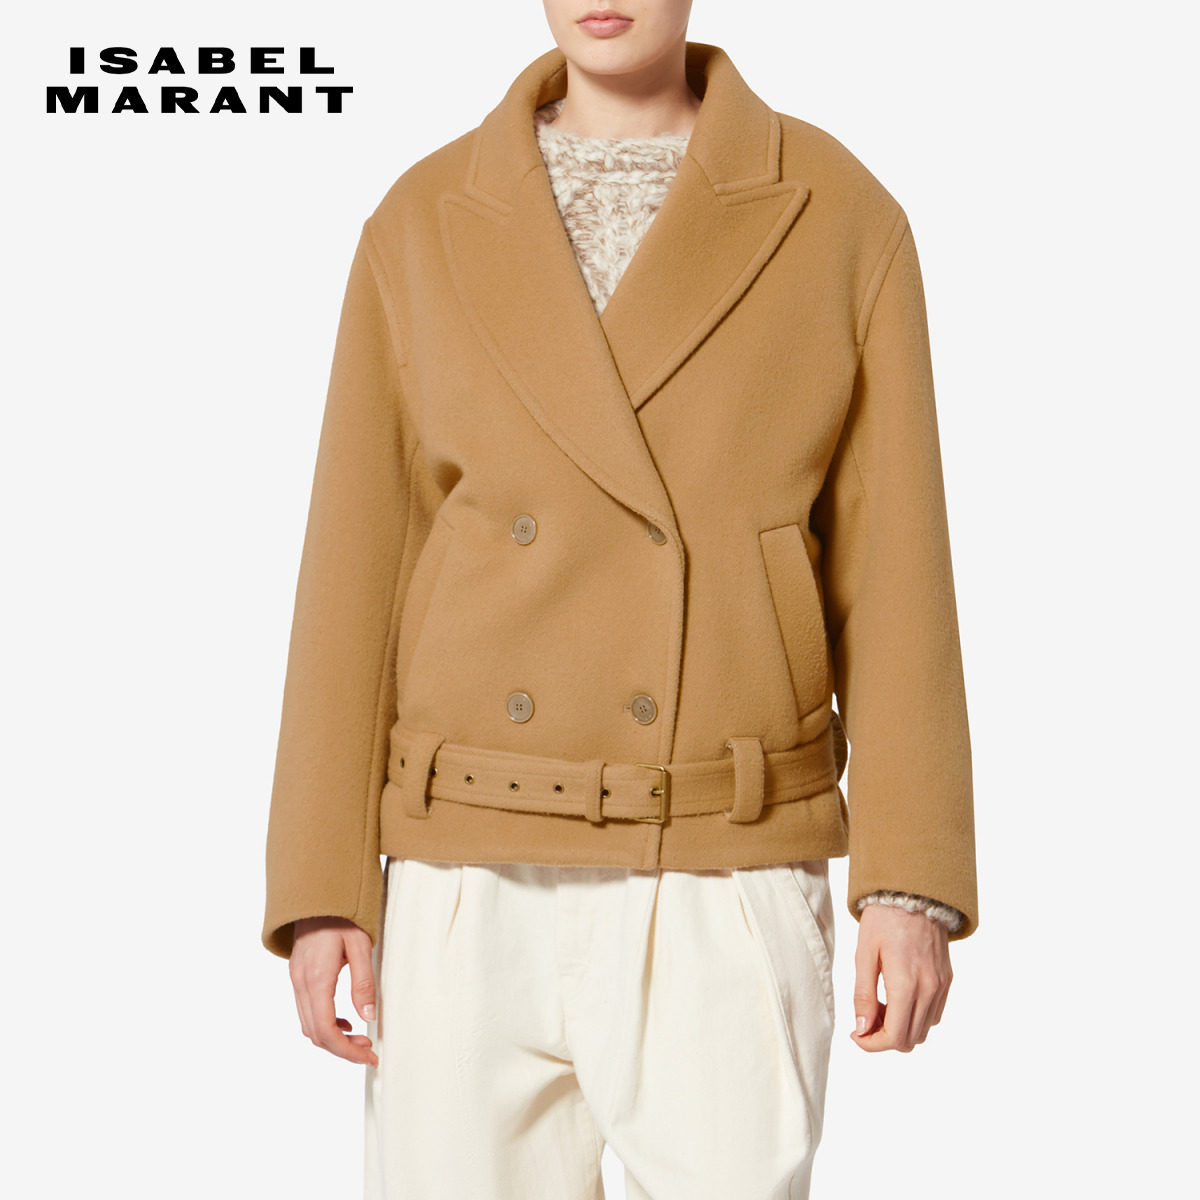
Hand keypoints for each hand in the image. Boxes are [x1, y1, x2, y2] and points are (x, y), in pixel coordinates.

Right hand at [289, 916, 378, 1066]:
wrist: (317, 893)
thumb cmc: (342, 915)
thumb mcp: (360, 945)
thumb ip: (364, 982)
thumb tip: (369, 1018)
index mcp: (317, 978)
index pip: (326, 1030)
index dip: (347, 1051)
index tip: (370, 1055)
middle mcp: (301, 983)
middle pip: (315, 1034)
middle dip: (342, 1050)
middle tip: (369, 1050)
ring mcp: (296, 979)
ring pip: (308, 1025)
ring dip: (332, 1039)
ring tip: (360, 1038)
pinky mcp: (298, 975)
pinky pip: (306, 1011)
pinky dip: (324, 1024)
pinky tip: (345, 1021)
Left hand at [850, 903, 951, 1051]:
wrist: (913, 893)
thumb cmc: (883, 920)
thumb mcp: (864, 954)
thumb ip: (863, 994)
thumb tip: (861, 1029)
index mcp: (906, 984)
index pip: (895, 1037)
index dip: (872, 1044)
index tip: (856, 1034)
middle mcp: (930, 990)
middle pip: (910, 1040)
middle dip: (884, 1037)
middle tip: (864, 1016)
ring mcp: (942, 986)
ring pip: (924, 1030)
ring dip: (901, 1028)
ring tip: (880, 1003)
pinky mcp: (947, 980)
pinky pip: (934, 1014)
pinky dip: (916, 1016)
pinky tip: (898, 997)